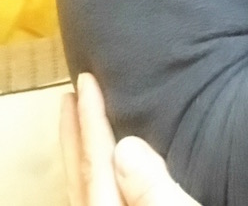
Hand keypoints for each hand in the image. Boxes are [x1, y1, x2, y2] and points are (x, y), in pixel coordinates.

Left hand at [60, 72, 200, 205]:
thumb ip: (151, 188)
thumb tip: (126, 147)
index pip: (97, 160)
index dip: (91, 118)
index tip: (86, 80)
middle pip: (83, 170)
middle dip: (77, 130)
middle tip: (70, 94)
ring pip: (86, 183)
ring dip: (83, 149)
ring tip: (80, 122)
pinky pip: (97, 193)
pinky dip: (96, 171)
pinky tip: (108, 166)